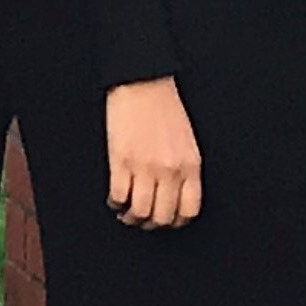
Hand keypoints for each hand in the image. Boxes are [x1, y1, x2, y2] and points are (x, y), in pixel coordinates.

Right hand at [103, 78, 202, 230]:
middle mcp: (170, 170)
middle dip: (151, 224)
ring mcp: (145, 167)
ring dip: (131, 217)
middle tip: (143, 219)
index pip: (188, 211)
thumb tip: (174, 194)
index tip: (166, 220)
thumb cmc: (164, 107)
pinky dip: (115, 203)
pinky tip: (115, 199)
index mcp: (190, 165)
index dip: (175, 222)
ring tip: (126, 212)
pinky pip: (118, 196)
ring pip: (139, 212)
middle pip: (162, 216)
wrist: (142, 81)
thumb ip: (185, 168)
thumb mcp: (186, 141)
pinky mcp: (121, 161)